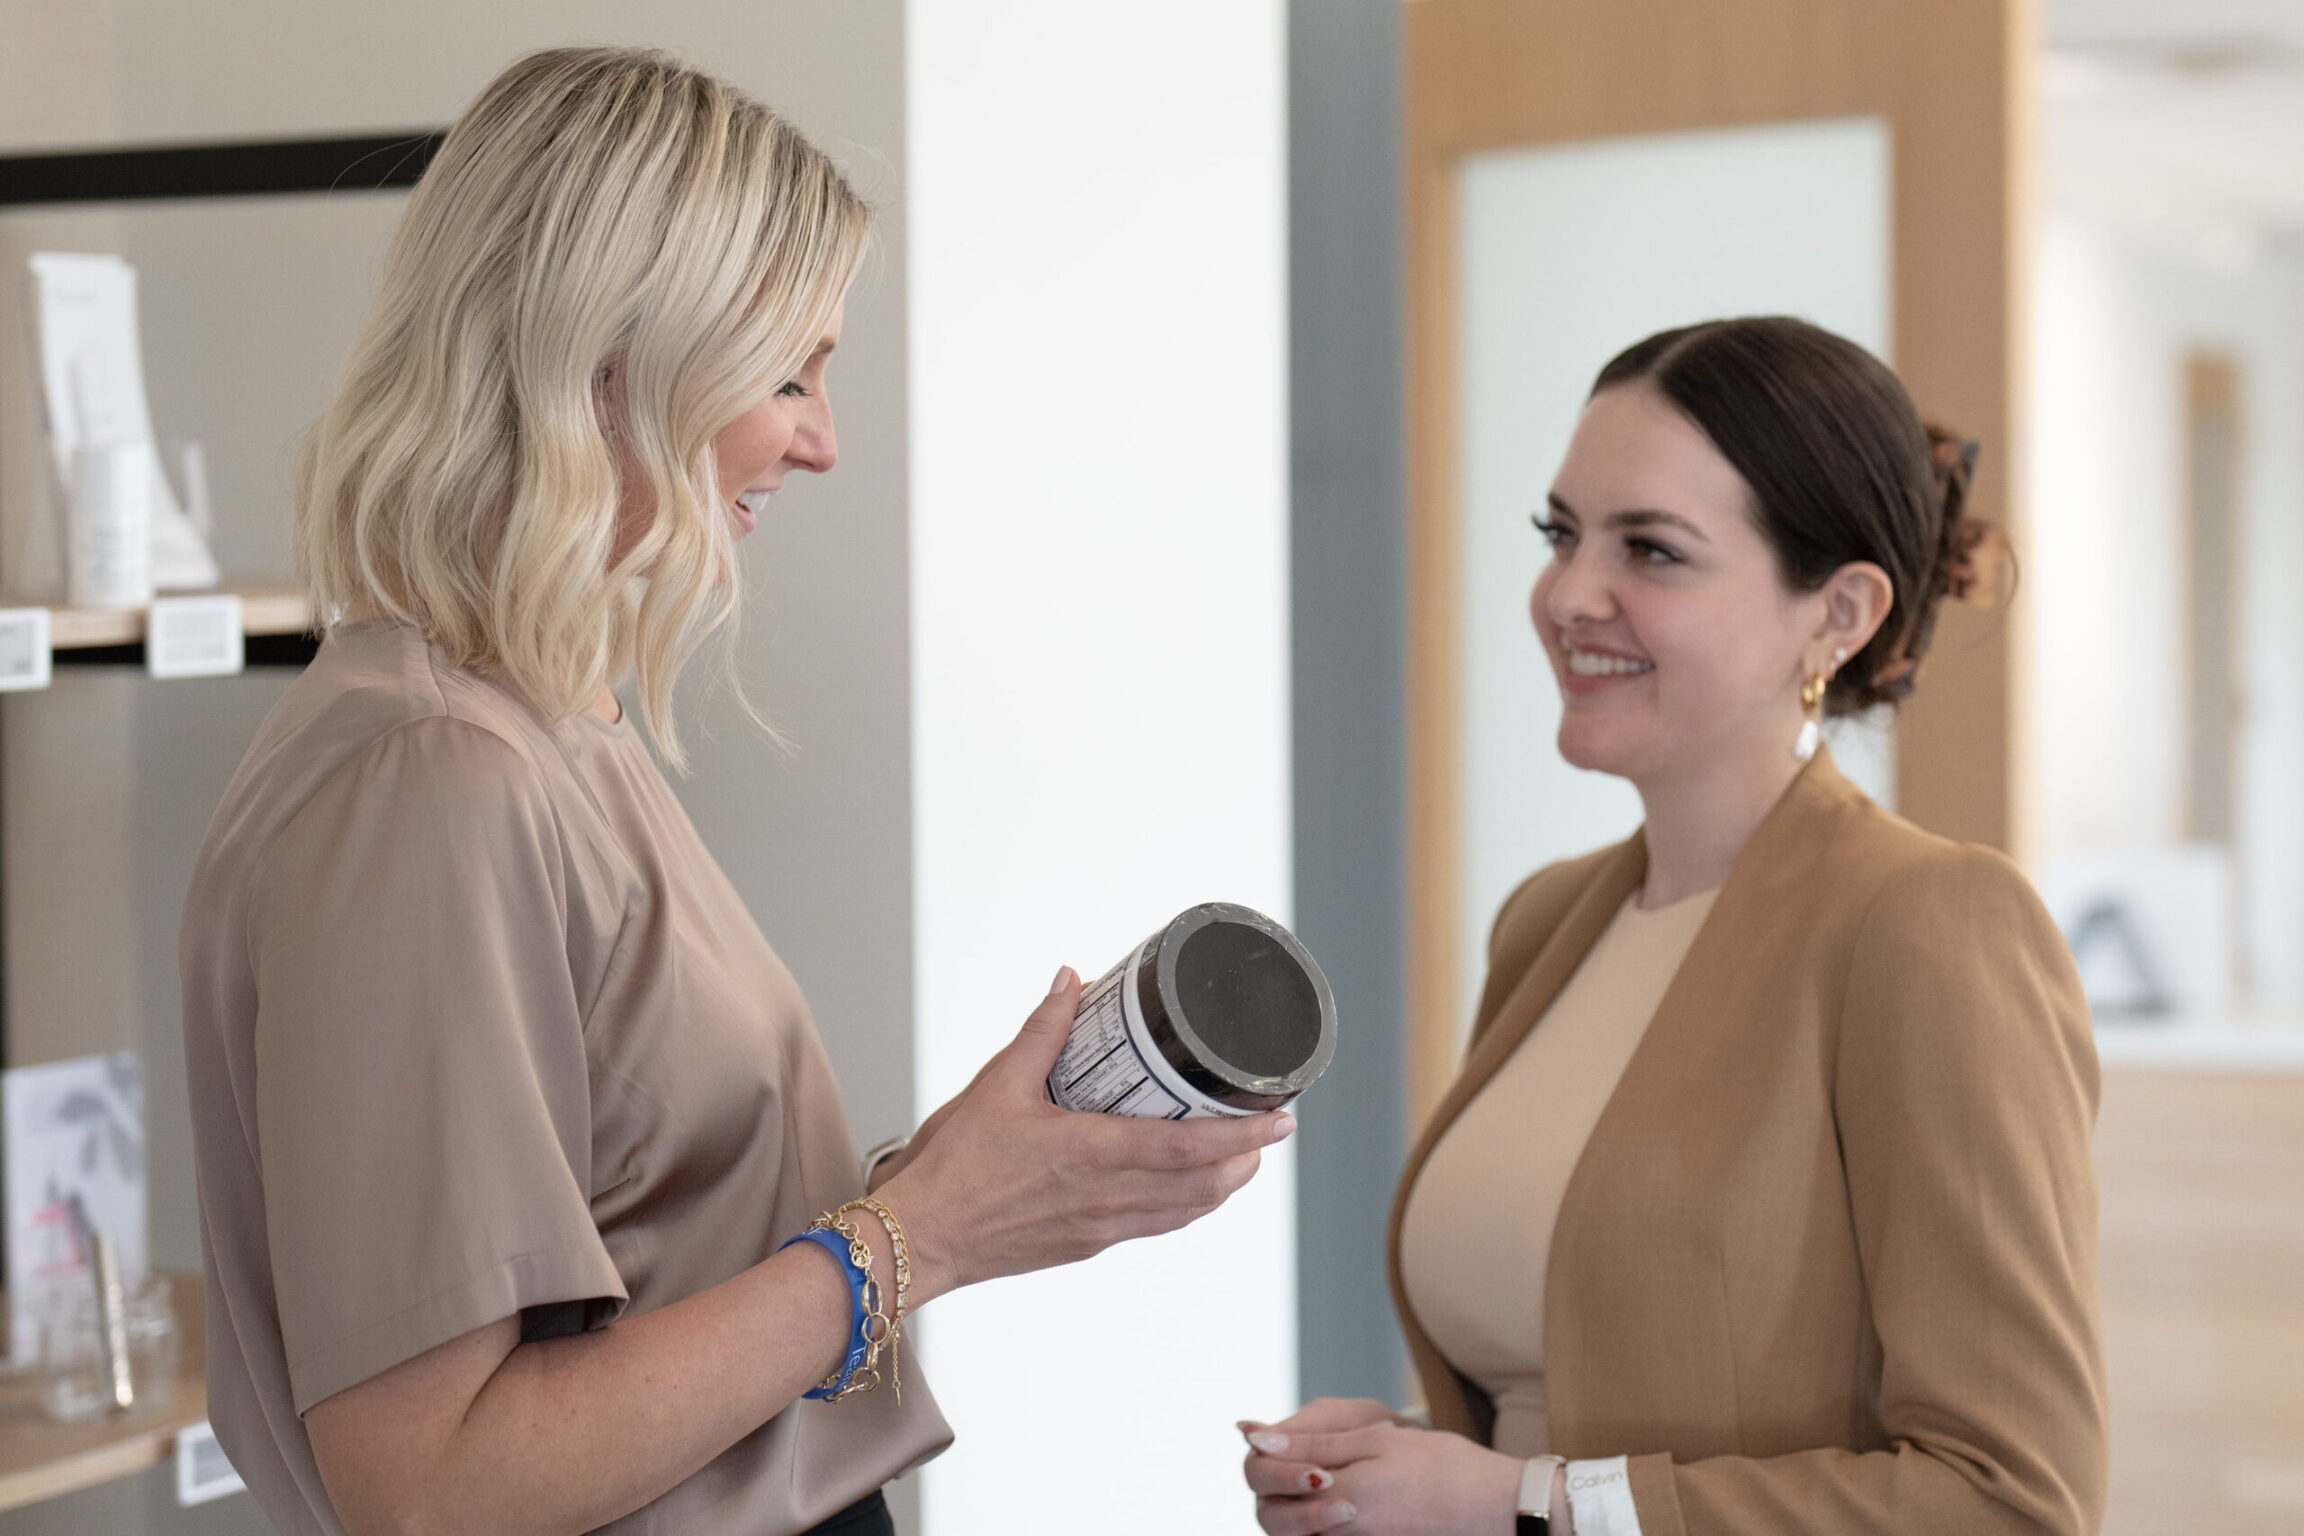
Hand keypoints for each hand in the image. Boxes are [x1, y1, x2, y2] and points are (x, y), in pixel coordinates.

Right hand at [880, 967, 1294, 1300]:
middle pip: (1205, 1187)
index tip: (1281, 1118)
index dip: (1245, 1135)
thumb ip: (1041, 1032)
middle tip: (1270, 1129)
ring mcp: (1101, 1227)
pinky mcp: (1088, 1243)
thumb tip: (1068, 983)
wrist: (919, 1238)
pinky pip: (1155, 1224)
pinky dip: (1185, 1203)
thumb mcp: (997, 1085)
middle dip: (1247, 1159)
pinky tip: (1184, 1183)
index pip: (1190, 1149)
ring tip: (1241, 1154)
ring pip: (1185, 1211)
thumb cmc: (953, 1168)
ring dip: (1223, 1185)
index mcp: (1091, 1154)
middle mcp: (1107, 1197)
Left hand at [1240, 1414, 1522, 1535]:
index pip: (1269, 1480)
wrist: (1494, 1506)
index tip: (1278, 1436)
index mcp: (1338, 1496)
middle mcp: (1339, 1529)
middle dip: (1277, 1483)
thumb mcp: (1376, 1439)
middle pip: (1273, 1515)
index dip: (1268, 1456)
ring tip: (1322, 1471)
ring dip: (1298, 1500)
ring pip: (1296, 1527)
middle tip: (1304, 1460)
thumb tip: (1256, 1439)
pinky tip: (1339, 1493)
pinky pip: (1324, 1534)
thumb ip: (1314, 1443)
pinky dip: (1320, 1516)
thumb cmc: (1440, 1465)